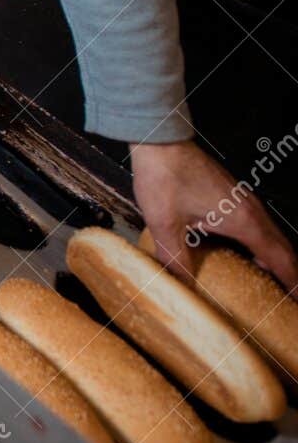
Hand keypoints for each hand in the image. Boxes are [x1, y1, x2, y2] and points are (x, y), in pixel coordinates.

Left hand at [130, 140, 297, 288]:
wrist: (160, 142)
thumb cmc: (164, 176)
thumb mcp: (165, 224)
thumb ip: (175, 258)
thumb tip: (182, 286)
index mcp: (243, 221)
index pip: (279, 259)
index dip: (292, 282)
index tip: (297, 300)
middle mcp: (250, 210)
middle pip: (281, 247)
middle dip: (289, 274)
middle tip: (289, 297)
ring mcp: (243, 200)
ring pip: (269, 234)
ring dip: (274, 258)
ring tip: (271, 281)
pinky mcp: (231, 194)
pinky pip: (256, 224)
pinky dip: (261, 243)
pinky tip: (245, 251)